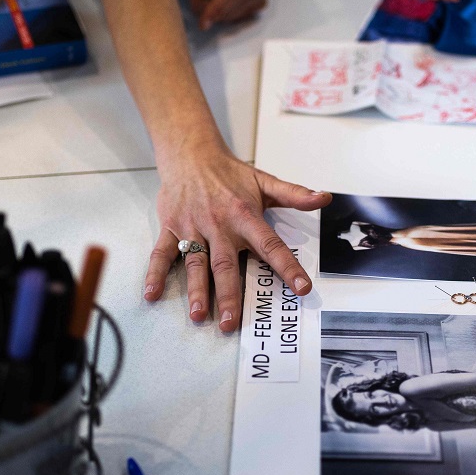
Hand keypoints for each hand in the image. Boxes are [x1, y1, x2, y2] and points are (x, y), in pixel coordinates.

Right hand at [143, 144, 330, 331]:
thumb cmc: (229, 172)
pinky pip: (162, 253)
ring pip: (195, 263)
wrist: (190, 152)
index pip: (270, 245)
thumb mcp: (264, 180)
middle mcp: (219, 224)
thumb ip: (294, 194)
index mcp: (244, 215)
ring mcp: (192, 227)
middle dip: (229, 294)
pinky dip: (155, 273)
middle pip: (226, 263)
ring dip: (196, 290)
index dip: (288, 267)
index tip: (301, 288)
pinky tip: (152, 294)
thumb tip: (324, 198)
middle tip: (231, 323)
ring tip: (198, 315)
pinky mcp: (171, 227)